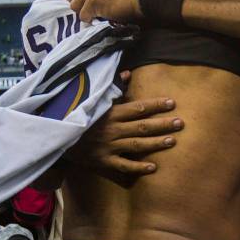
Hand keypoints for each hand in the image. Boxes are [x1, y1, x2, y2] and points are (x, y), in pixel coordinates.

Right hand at [66, 90, 183, 175]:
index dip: (155, 105)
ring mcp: (109, 146)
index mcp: (111, 113)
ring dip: (156, 143)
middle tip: (180, 123)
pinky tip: (153, 167)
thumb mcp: (93, 99)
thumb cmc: (79, 115)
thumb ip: (113, 88)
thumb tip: (128, 73)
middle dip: (162, 124)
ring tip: (173, 141)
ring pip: (137, 145)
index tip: (172, 103)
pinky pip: (124, 165)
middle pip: (142, 126)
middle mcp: (113, 129)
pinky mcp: (104, 161)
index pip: (137, 108)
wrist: (58, 136)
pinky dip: (138, 167)